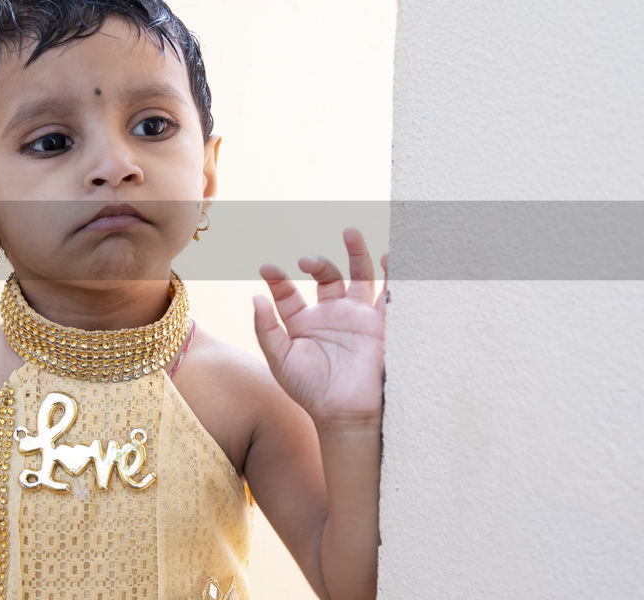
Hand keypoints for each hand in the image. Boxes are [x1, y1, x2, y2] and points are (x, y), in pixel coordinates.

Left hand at [252, 227, 388, 427]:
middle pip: (327, 275)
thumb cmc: (310, 390)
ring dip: (356, 254)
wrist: (345, 415)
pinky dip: (392, 276)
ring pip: (359, 276)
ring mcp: (357, 316)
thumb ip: (267, 329)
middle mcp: (331, 313)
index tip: (266, 269)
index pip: (288, 292)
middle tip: (307, 260)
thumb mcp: (280, 360)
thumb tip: (255, 296)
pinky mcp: (381, 325)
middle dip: (318, 263)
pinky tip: (389, 257)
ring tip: (349, 232)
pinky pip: (388, 295)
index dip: (277, 279)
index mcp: (303, 321)